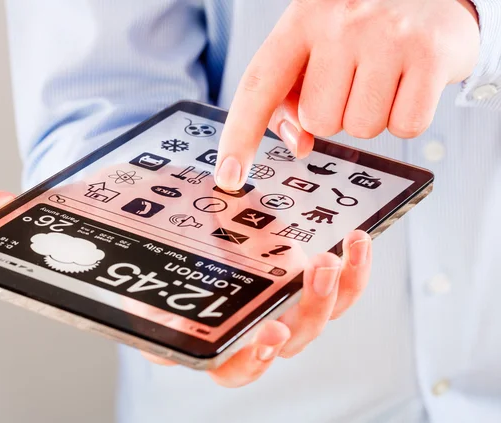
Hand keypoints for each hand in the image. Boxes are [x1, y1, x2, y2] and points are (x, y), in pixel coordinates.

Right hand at [0, 191, 372, 386]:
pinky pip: (332, 292)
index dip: (239, 359)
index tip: (263, 336)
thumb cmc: (126, 231)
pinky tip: (356, 242)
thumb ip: (31, 220)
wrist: (159, 211)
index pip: (210, 362)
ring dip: (333, 297)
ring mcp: (264, 305)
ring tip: (339, 254)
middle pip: (270, 347)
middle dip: (299, 323)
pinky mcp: (292, 282)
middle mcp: (225, 324)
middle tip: (313, 280)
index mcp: (177, 328)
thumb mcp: (81, 226)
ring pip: (309, 322)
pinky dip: (350, 275)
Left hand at [215, 0, 479, 190]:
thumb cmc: (364, 29)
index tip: (228, 176)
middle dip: (338, 113)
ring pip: (361, 128)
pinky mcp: (430, 54)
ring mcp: (387, 35)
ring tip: (386, 76)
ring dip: (373, 116)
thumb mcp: (318, 47)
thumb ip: (293, 96)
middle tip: (358, 79)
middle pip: (319, 121)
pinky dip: (407, 118)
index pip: (260, 86)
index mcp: (301, 20)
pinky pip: (406, 126)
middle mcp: (340, 22)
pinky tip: (411, 83)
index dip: (240, 135)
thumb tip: (299, 143)